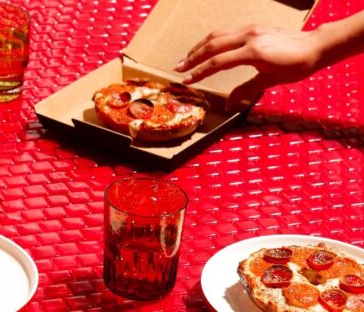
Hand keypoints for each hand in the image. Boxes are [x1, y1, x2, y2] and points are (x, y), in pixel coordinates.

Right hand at [174, 24, 321, 109]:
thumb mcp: (270, 81)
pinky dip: (211, 41)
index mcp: (253, 52)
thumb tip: (228, 105)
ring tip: (186, 58)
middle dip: (192, 57)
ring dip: (199, 47)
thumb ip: (246, 90)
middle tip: (177, 68)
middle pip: (212, 45)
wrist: (315, 47)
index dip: (199, 72)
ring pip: (216, 35)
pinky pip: (226, 32)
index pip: (218, 62)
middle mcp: (249, 37)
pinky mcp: (252, 27)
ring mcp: (250, 29)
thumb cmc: (296, 66)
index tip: (186, 80)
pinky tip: (205, 48)